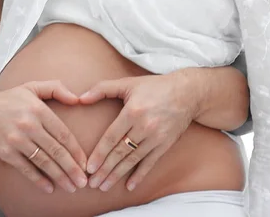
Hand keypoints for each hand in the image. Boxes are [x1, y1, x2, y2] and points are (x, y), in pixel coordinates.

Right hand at [0, 81, 88, 193]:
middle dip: (72, 168)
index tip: (86, 163)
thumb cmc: (8, 101)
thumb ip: (55, 88)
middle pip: (56, 150)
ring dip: (59, 177)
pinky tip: (49, 188)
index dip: (76, 150)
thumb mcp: (31, 87)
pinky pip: (26, 168)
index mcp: (38, 109)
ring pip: (43, 161)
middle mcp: (28, 124)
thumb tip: (77, 99)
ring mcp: (17, 139)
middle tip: (83, 182)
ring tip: (71, 187)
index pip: (63, 133)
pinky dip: (38, 180)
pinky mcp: (6, 152)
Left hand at [79, 72, 198, 191]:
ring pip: (133, 160)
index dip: (100, 154)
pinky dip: (140, 175)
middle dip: (105, 169)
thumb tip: (81, 98)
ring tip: (104, 186)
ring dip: (117, 174)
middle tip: (92, 183)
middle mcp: (144, 127)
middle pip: (120, 152)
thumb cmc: (154, 87)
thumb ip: (102, 89)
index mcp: (132, 112)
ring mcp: (156, 137)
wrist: (188, 93)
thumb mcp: (128, 83)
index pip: (112, 137)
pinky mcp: (165, 144)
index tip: (89, 167)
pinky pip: (150, 162)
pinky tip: (129, 185)